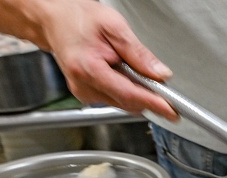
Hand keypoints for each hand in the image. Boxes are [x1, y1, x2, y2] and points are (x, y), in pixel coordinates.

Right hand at [36, 0, 177, 119]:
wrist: (55, 20)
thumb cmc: (78, 18)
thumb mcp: (114, 27)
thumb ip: (138, 53)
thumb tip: (160, 74)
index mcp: (88, 69)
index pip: (128, 94)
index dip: (153, 103)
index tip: (171, 111)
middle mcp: (84, 86)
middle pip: (128, 102)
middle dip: (148, 95)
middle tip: (160, 82)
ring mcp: (84, 93)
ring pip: (123, 103)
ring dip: (136, 92)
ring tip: (130, 67)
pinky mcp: (87, 94)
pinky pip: (116, 99)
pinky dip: (126, 90)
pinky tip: (121, 72)